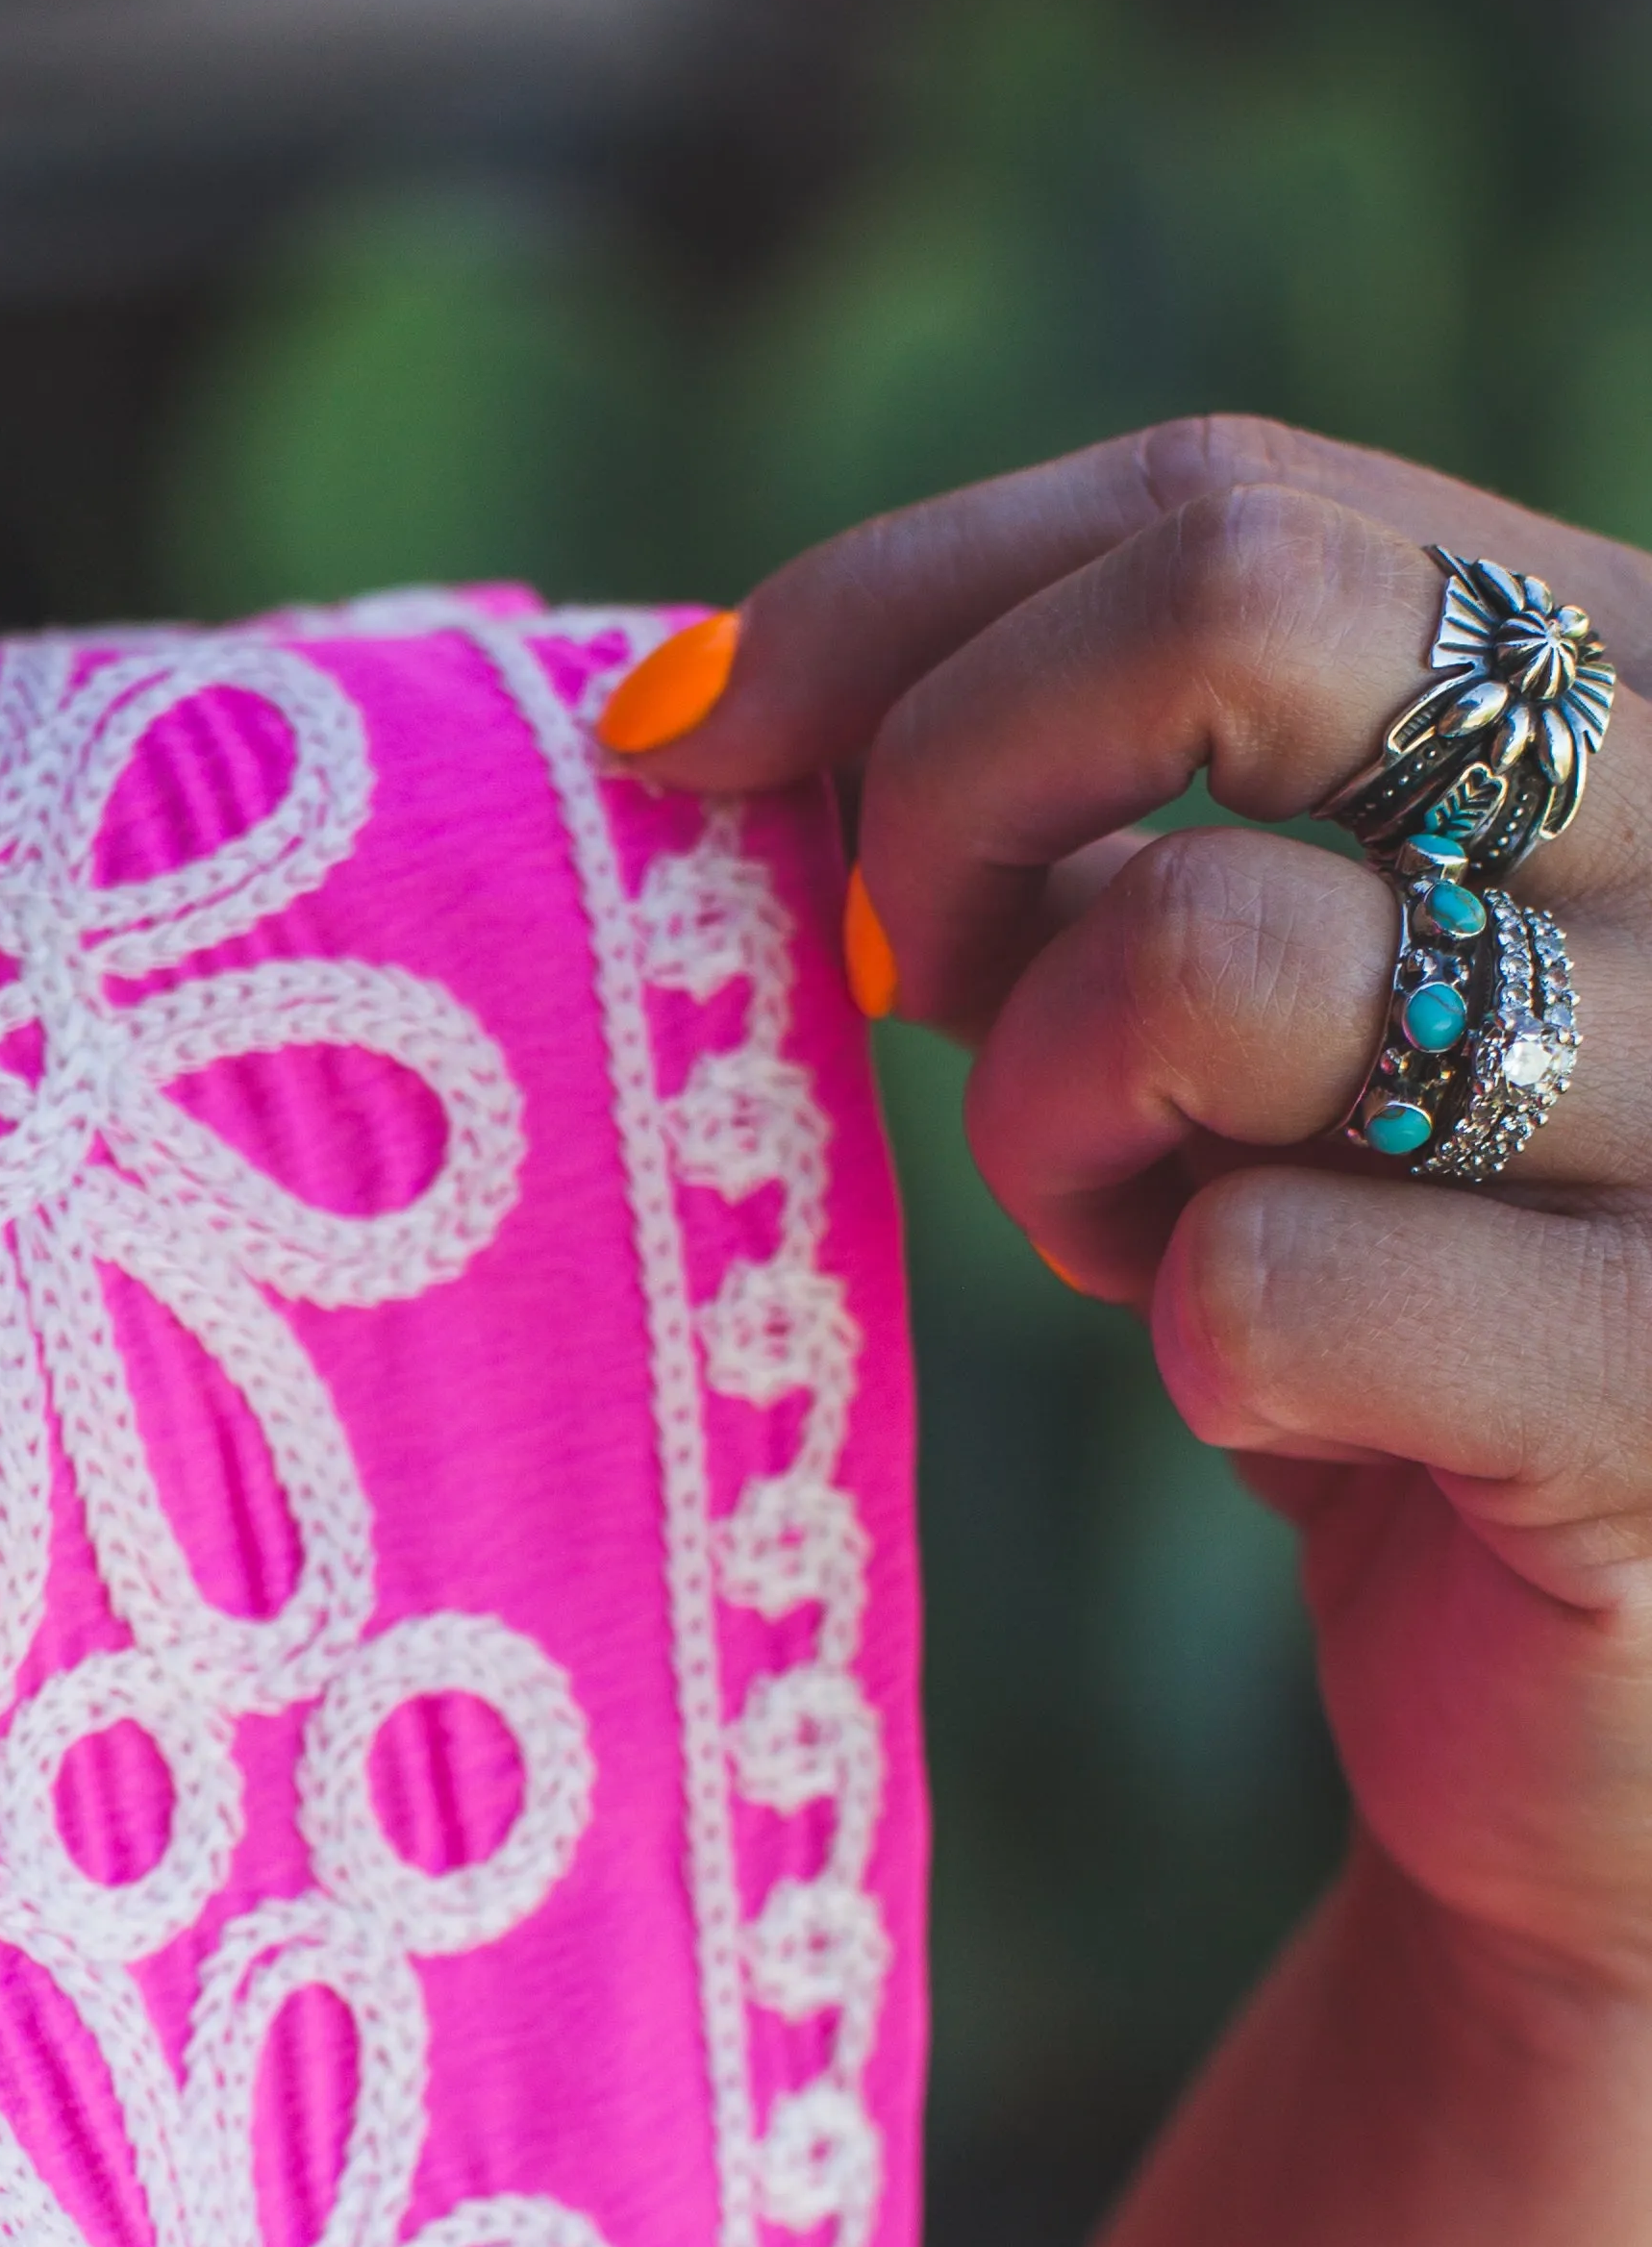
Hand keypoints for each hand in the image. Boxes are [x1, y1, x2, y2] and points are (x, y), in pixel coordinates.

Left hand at [611, 422, 1651, 2005]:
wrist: (1617, 1745)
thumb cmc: (1410, 1338)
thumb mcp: (1259, 1028)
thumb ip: (1097, 828)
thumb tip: (721, 694)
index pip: (1239, 501)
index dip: (906, 600)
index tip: (688, 737)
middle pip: (1244, 613)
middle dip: (955, 793)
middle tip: (897, 989)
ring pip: (1208, 953)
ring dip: (1063, 1123)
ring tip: (1140, 1242)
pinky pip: (1268, 1280)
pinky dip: (1188, 1342)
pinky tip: (1274, 1409)